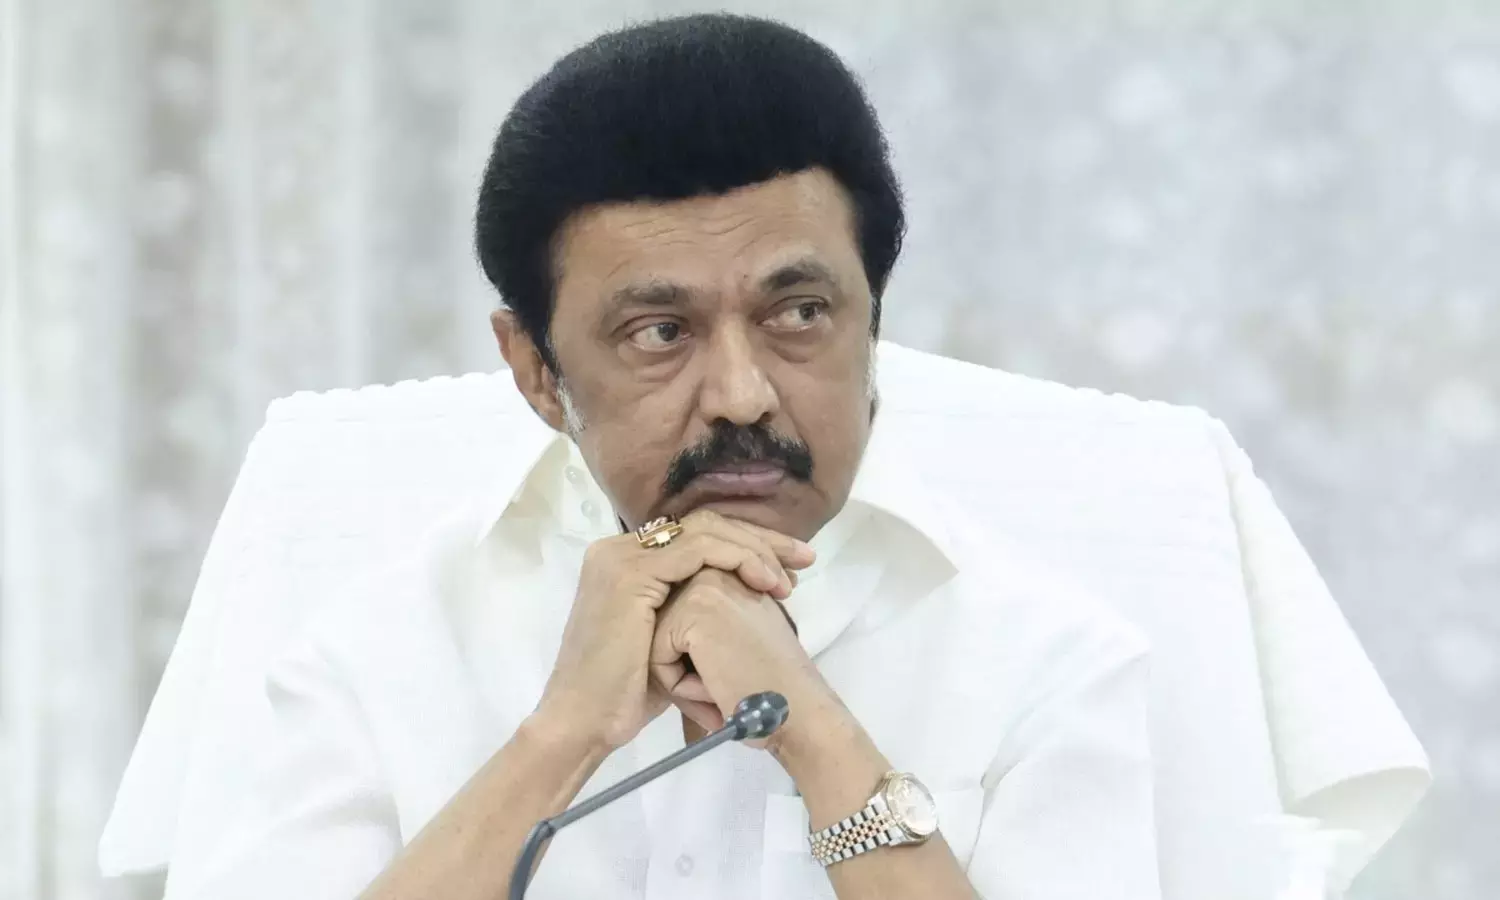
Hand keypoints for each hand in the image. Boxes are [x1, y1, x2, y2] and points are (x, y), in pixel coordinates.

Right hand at [536, 511, 814, 751]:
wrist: (584, 722)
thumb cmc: (625, 695)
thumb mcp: (668, 640)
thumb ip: (692, 611)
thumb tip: (743, 599)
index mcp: (626, 559)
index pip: (697, 535)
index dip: (747, 545)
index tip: (788, 568)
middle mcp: (620, 549)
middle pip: (705, 524)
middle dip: (761, 539)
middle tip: (805, 559)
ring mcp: (622, 557)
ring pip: (707, 531)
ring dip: (756, 550)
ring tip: (789, 580)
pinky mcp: (630, 573)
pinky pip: (699, 550)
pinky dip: (739, 559)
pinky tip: (766, 581)